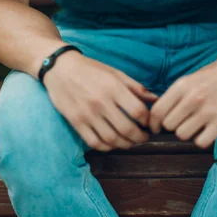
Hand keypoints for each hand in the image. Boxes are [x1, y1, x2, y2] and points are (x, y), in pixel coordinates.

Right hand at [43, 51, 158, 151]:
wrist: (60, 68)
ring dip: (126, 144)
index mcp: (114, 88)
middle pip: (127, 129)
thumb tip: (156, 99)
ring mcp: (87, 114)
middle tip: (144, 137)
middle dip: (140, 137)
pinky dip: (107, 147)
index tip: (149, 123)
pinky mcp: (76, 122)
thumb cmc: (92, 70)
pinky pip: (94, 142)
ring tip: (131, 142)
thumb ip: (136, 87)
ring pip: (112, 139)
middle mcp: (101, 102)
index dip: (148, 121)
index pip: (138, 111)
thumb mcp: (116, 73)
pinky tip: (114, 143)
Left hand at [149, 52, 216, 147]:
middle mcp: (192, 98)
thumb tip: (159, 117)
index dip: (153, 124)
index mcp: (182, 86)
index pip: (157, 111)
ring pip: (182, 135)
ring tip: (196, 125)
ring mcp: (207, 110)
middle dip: (174, 126)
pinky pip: (201, 142)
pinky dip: (202, 139)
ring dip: (188, 133)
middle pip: (169, 125)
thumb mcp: (189, 80)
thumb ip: (175, 96)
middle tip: (183, 122)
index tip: (156, 128)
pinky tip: (206, 131)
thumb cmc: (213, 76)